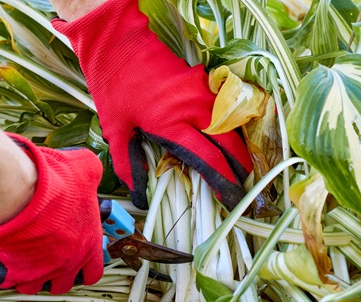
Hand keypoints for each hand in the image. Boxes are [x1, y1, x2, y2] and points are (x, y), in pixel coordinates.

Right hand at [0, 135, 103, 293]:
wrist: (18, 194)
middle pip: (65, 284)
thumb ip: (92, 171)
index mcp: (88, 245)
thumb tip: (91, 166)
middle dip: (58, 274)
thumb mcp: (85, 169)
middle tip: (49, 257)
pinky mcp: (13, 272)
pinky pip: (9, 282)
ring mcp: (40, 271)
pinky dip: (7, 273)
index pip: (95, 272)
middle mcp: (67, 263)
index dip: (86, 267)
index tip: (78, 260)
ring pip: (37, 287)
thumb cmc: (53, 185)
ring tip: (27, 258)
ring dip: (33, 275)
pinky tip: (6, 257)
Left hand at [52, 0, 252, 209]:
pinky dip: (234, 126)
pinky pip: (226, 108)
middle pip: (230, 144)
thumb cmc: (114, 88)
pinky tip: (234, 139)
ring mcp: (203, 92)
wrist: (119, 44)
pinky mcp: (205, 80)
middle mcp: (194, 109)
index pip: (208, 160)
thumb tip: (138, 196)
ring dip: (241, 147)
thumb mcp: (114, 130)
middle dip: (241, 167)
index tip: (230, 197)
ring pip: (233, 125)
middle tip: (246, 185)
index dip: (223, 182)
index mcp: (171, 125)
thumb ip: (127, 164)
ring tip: (245, 166)